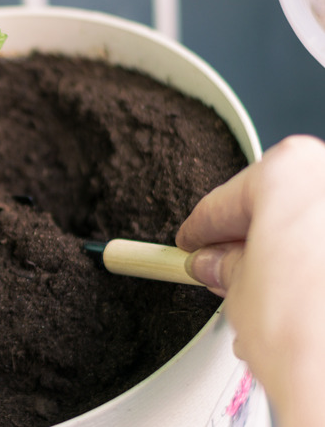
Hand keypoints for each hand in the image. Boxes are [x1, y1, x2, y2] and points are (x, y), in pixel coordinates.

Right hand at [176, 135, 324, 426]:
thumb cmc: (305, 331)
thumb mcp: (235, 291)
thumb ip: (223, 266)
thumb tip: (218, 262)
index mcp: (288, 173)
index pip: (222, 204)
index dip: (200, 230)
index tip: (193, 242)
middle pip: (275, 208)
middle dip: (247, 242)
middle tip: (221, 269)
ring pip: (310, 228)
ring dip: (284, 258)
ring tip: (261, 296)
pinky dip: (314, 270)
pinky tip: (299, 301)